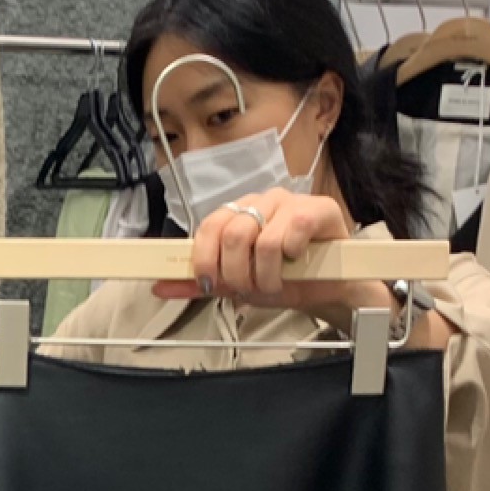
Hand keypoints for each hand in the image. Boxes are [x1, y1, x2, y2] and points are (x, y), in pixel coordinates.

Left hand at [155, 189, 385, 319]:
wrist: (330, 288)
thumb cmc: (287, 280)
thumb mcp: (237, 285)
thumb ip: (200, 284)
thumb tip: (160, 286)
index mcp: (239, 214)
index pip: (209, 226)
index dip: (204, 258)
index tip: (210, 283)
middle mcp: (261, 201)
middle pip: (233, 235)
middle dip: (237, 274)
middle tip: (250, 289)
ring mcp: (289, 202)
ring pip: (261, 240)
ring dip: (265, 275)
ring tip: (274, 284)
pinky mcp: (317, 209)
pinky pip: (291, 232)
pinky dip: (290, 260)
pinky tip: (297, 263)